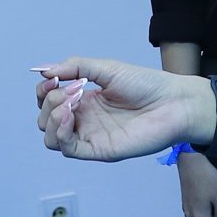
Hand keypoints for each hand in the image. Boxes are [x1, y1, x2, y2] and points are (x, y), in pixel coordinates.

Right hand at [34, 59, 216, 161]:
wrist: (173, 102)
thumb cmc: (146, 84)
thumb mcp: (106, 68)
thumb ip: (75, 67)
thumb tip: (43, 70)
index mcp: (85, 101)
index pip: (48, 101)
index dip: (43, 91)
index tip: (52, 78)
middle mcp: (84, 120)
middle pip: (46, 119)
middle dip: (49, 101)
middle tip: (73, 90)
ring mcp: (91, 136)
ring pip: (52, 138)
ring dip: (51, 118)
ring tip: (69, 104)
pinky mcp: (100, 150)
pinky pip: (69, 149)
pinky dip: (61, 133)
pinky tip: (69, 116)